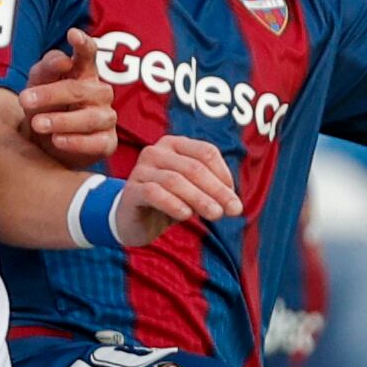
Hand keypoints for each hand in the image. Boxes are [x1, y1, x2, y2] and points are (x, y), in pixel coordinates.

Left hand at [19, 31, 119, 164]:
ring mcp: (106, 117)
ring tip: (38, 124)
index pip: (88, 53)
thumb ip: (46, 69)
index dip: (83, 43)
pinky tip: (57, 140)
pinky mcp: (107, 142)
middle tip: (25, 100)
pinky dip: (76, 142)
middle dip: (50, 94)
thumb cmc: (46, 106)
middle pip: (79, 89)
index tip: (73, 34)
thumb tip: (64, 60)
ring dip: (62, 120)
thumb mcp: (38, 84)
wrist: (47, 144)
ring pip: (90, 117)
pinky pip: (96, 142)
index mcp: (84, 71)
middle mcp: (99, 92)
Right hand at [114, 135, 242, 246]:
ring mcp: (141, 169)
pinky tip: (186, 215)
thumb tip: (235, 205)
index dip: (224, 175)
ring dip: (199, 198)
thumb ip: (213, 193)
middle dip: (217, 190)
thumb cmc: (170, 202)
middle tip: (233, 210)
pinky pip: (153, 193)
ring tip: (215, 215)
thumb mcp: (194, 193)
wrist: (135, 221)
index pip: (206, 152)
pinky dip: (172, 203)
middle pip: (193, 167)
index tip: (233, 199)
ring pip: (175, 180)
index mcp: (175, 144)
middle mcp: (156, 151)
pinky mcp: (131, 190)